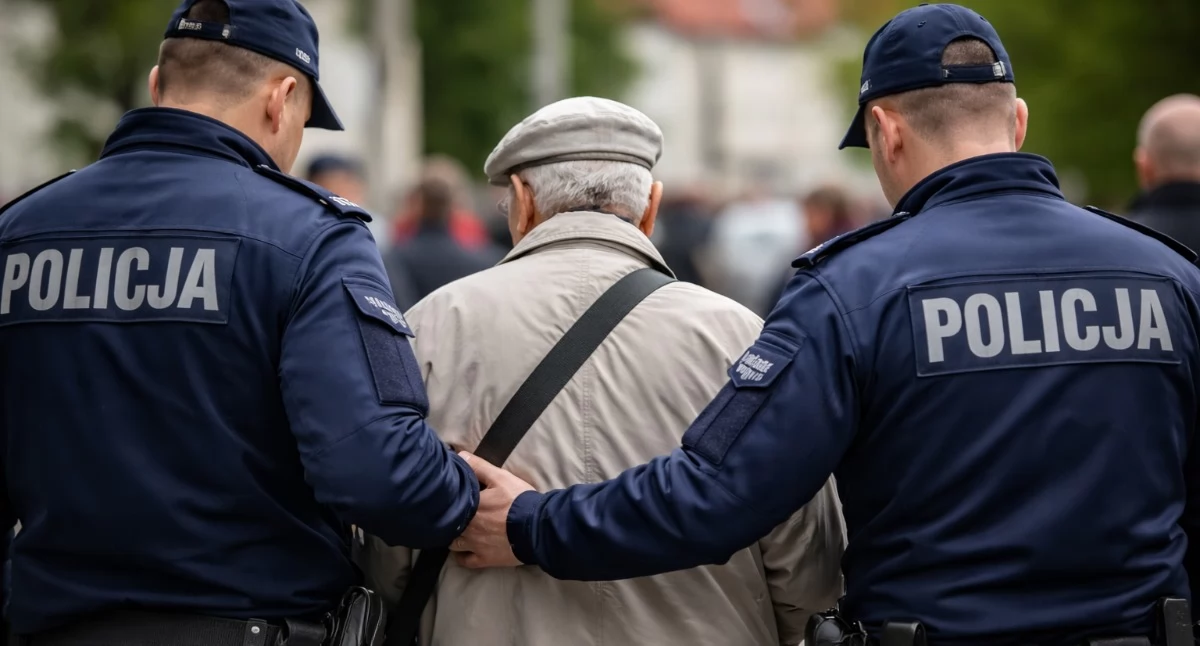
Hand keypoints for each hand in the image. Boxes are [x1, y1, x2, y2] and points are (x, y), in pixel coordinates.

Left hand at [450, 451, 534, 568]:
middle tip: (454, 513)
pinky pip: (464, 561)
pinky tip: (462, 551)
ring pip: (453, 543)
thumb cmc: (519, 501)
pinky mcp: (485, 559)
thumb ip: (478, 467)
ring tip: (459, 530)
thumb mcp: (501, 477)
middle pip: (449, 524)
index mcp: (470, 506)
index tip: (448, 497)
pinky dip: (461, 557)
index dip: (448, 500)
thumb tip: (459, 458)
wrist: (537, 528)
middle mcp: (467, 528)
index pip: (450, 502)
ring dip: (454, 536)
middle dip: (450, 518)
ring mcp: (475, 545)